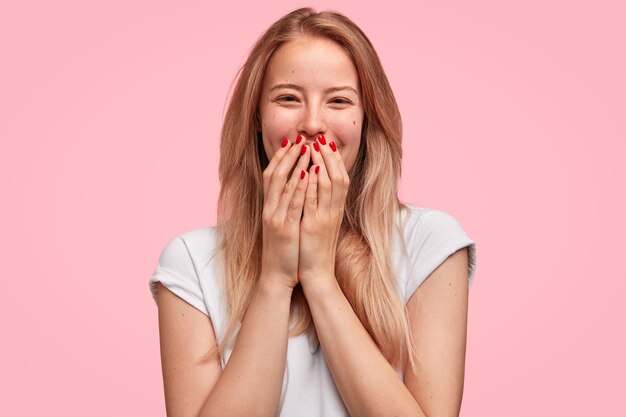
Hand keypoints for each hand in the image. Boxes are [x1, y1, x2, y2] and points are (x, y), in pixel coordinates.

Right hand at [260, 136, 310, 289]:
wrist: (277, 275)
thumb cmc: (284, 250)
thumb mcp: (282, 224)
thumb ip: (286, 206)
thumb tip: (295, 188)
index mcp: (270, 208)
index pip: (272, 175)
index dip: (281, 157)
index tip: (292, 141)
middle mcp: (270, 209)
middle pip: (275, 175)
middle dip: (287, 155)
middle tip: (299, 138)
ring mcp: (276, 218)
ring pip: (283, 186)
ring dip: (295, 165)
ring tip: (306, 148)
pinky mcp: (285, 229)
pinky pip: (292, 204)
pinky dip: (298, 188)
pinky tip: (306, 174)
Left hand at [298, 135, 349, 287]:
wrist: (317, 272)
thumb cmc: (316, 248)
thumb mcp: (322, 223)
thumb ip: (322, 205)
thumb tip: (318, 186)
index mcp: (335, 209)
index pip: (340, 178)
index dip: (335, 159)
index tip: (328, 143)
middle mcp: (334, 211)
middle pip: (338, 176)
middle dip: (330, 156)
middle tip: (322, 138)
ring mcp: (326, 217)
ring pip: (329, 185)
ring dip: (322, 164)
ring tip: (314, 147)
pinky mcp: (315, 226)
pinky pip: (316, 201)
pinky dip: (314, 185)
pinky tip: (308, 171)